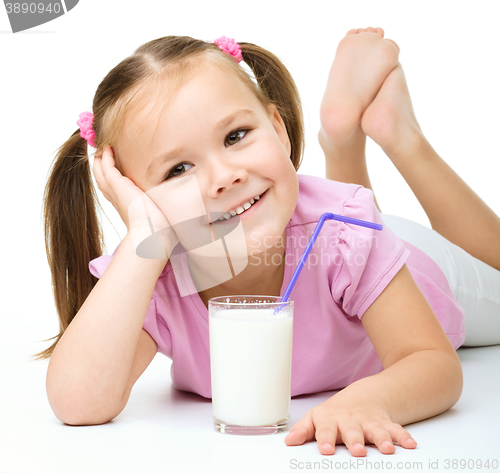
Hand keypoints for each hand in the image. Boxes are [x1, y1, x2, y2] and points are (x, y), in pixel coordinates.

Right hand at [93, 146, 172, 253]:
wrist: (152, 234)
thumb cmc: (161, 229)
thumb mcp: (162, 214)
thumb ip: (167, 207)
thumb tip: (185, 208)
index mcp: (126, 205)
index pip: (114, 189)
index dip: (113, 178)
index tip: (116, 168)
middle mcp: (117, 198)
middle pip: (102, 178)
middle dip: (102, 165)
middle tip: (104, 152)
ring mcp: (116, 192)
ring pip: (100, 172)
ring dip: (101, 159)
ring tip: (104, 147)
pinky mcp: (118, 186)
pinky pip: (107, 167)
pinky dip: (106, 157)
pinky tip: (108, 148)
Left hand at [284, 389, 416, 455]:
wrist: (361, 397)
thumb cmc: (335, 414)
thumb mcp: (316, 418)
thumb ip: (303, 431)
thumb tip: (288, 442)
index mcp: (330, 419)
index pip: (325, 429)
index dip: (325, 439)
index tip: (326, 450)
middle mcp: (350, 420)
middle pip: (352, 430)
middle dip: (355, 441)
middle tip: (357, 451)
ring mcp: (369, 421)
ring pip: (376, 430)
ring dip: (382, 439)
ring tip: (387, 450)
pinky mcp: (385, 423)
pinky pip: (396, 429)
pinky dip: (403, 437)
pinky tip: (410, 445)